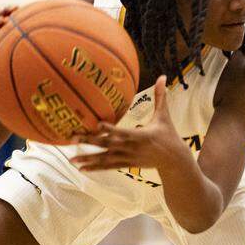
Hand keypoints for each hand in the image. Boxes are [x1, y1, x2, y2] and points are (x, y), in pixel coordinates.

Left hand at [70, 77, 184, 171]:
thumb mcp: (165, 116)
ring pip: (105, 159)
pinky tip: (81, 168)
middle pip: (108, 145)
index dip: (111, 129)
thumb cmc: (169, 135)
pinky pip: (108, 166)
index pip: (123, 132)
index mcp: (141, 135)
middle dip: (89, 141)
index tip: (97, 124)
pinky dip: (95, 167)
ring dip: (88, 158)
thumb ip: (161, 96)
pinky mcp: (126, 164)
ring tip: (71, 159)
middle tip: (72, 137)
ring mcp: (127, 157)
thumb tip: (163, 76)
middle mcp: (131, 148)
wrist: (173, 161)